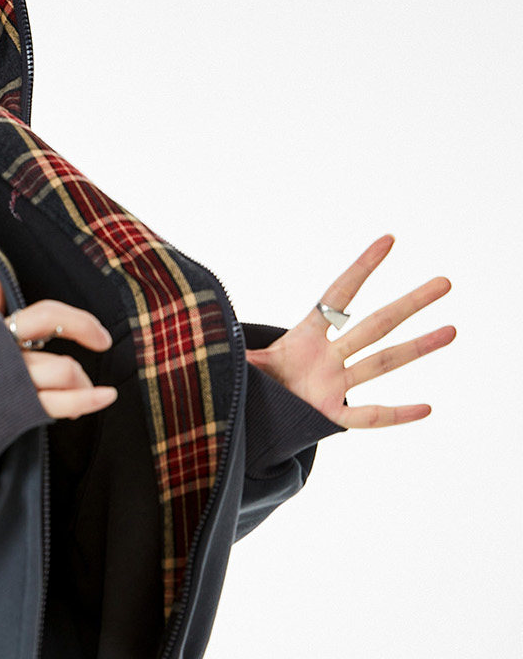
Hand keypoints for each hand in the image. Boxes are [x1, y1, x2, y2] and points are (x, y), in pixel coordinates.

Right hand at [0, 260, 117, 420]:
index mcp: (3, 335)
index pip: (48, 316)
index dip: (80, 322)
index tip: (102, 337)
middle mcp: (12, 359)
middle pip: (62, 361)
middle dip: (79, 373)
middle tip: (80, 380)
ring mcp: (18, 386)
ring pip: (65, 376)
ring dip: (81, 388)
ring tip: (76, 395)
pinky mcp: (23, 411)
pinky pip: (61, 404)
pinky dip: (89, 400)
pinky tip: (106, 396)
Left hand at [244, 233, 454, 427]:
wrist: (252, 419)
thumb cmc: (251, 380)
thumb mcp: (239, 358)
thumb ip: (231, 340)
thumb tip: (207, 315)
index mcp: (306, 335)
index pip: (338, 294)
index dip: (361, 267)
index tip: (388, 239)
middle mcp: (328, 356)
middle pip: (375, 324)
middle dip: (409, 303)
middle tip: (445, 282)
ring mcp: (334, 385)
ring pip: (381, 362)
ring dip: (417, 347)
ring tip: (452, 330)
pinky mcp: (330, 414)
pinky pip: (367, 416)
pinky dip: (396, 414)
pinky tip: (427, 408)